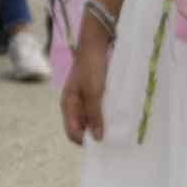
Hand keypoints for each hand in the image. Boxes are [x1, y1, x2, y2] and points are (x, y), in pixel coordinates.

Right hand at [62, 26, 109, 144]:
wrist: (96, 43)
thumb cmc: (91, 67)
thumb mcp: (93, 92)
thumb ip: (94, 115)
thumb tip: (96, 138)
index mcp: (68, 105)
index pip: (73, 133)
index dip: (86, 141)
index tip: (104, 143)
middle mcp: (75, 105)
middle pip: (83, 128)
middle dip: (95, 133)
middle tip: (114, 137)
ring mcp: (85, 99)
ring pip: (93, 119)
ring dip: (103, 123)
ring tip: (118, 126)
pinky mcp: (96, 93)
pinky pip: (100, 109)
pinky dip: (107, 114)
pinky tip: (118, 114)